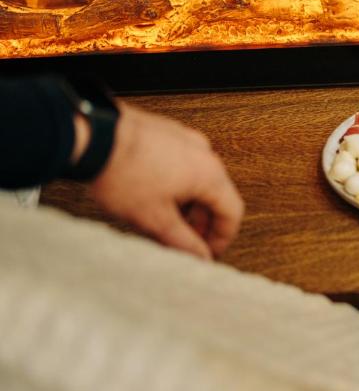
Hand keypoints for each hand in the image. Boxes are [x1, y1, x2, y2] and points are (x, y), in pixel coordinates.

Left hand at [88, 104, 244, 259]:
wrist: (93, 136)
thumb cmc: (123, 174)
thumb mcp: (155, 219)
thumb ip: (184, 243)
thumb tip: (201, 258)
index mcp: (209, 174)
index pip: (232, 212)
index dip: (221, 238)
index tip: (206, 253)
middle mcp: (203, 153)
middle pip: (215, 195)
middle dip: (200, 222)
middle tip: (182, 241)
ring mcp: (184, 139)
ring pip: (196, 179)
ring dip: (186, 203)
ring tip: (159, 219)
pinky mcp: (166, 133)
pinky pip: (179, 163)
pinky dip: (173, 184)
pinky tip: (148, 194)